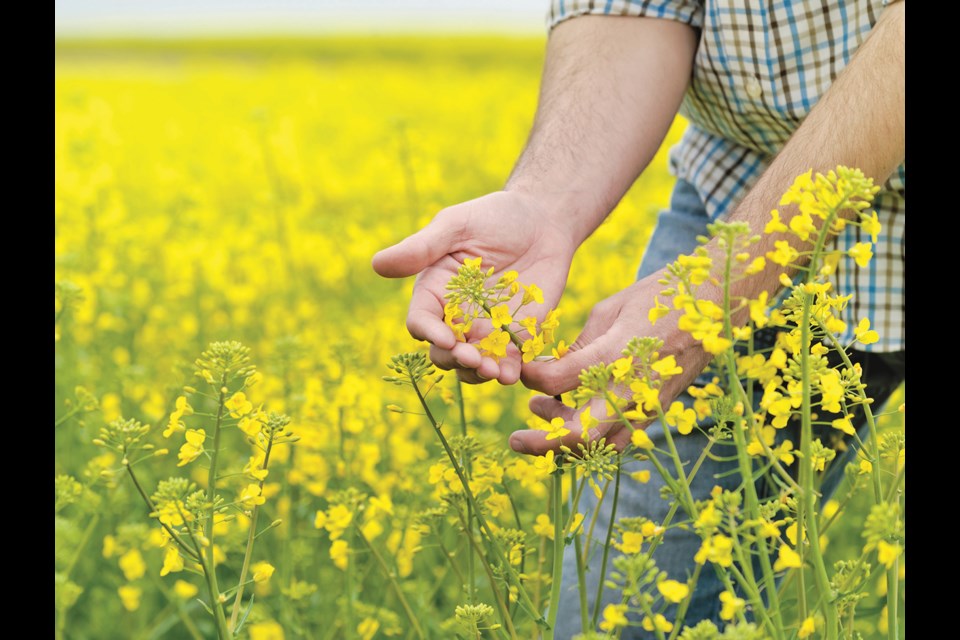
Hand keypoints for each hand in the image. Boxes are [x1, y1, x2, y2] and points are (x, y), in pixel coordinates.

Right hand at [372, 191, 576, 384]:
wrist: (542, 220)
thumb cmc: (493, 217)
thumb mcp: (456, 226)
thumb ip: (421, 248)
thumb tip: (377, 264)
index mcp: (434, 292)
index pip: (421, 321)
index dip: (430, 333)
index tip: (446, 338)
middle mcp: (456, 317)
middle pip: (443, 352)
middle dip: (455, 359)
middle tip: (473, 357)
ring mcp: (486, 330)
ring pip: (472, 365)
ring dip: (478, 373)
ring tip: (493, 371)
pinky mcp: (516, 336)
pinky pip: (508, 363)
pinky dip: (508, 372)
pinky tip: (512, 373)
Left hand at [509, 271, 712, 454]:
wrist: (717, 305)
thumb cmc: (660, 298)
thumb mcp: (611, 310)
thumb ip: (579, 346)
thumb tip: (551, 370)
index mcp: (615, 354)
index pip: (557, 381)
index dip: (530, 378)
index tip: (521, 369)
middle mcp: (632, 388)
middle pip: (579, 435)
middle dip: (541, 443)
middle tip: (515, 439)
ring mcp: (648, 405)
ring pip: (600, 446)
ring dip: (566, 442)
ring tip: (545, 414)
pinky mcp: (658, 412)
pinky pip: (621, 440)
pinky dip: (594, 440)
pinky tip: (575, 418)